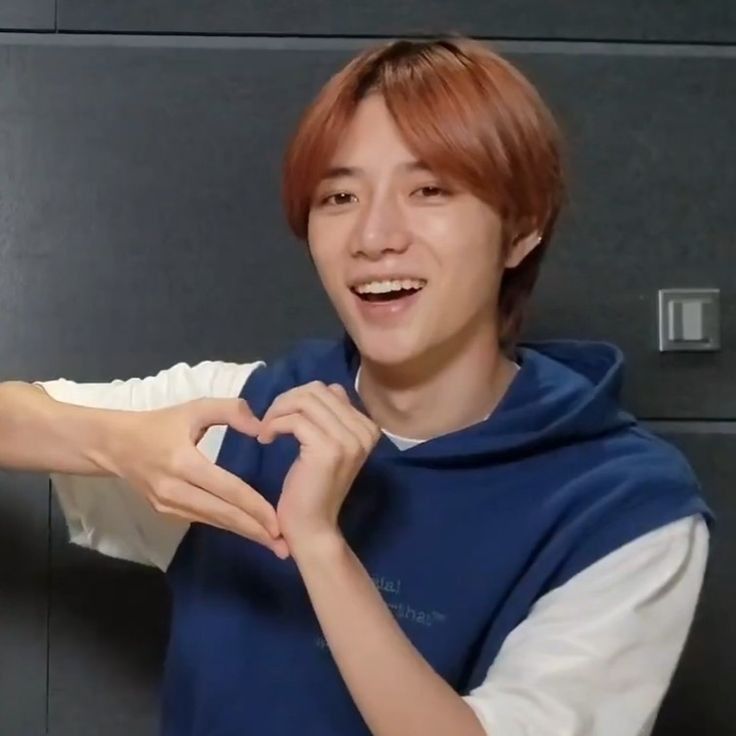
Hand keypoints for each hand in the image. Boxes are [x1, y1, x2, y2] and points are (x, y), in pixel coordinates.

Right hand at [101, 397, 288, 557]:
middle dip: (255, 531)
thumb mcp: (194, 408)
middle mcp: (175, 490)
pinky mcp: (166, 512)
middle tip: (285, 546)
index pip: (227, 489)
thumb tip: (260, 426)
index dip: (254, 507)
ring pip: (214, 522)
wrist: (115, 445)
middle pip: (223, 514)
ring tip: (273, 544)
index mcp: (183, 463)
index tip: (278, 522)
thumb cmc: (159, 424)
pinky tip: (249, 531)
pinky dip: (228, 526)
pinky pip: (203, 519)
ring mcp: (168, 506)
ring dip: (245, 533)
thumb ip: (229, 411)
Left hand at [257, 381, 380, 551]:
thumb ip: (329, 418)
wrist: (314, 529)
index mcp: (368, 428)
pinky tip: (265, 440)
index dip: (300, 398)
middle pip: (316, 390)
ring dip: (277, 412)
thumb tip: (310, 391)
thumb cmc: (314, 489)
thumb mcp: (328, 447)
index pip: (331, 389)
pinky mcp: (327, 450)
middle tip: (270, 422)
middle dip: (286, 401)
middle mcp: (363, 430)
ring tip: (267, 430)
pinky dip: (273, 425)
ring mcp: (348, 440)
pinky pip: (293, 420)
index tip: (284, 419)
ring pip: (304, 401)